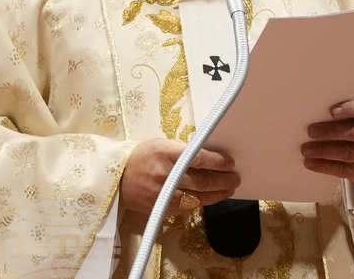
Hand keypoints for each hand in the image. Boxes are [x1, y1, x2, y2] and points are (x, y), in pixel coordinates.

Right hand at [119, 137, 239, 216]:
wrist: (117, 179)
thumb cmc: (142, 157)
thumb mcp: (160, 144)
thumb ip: (182, 149)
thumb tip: (207, 154)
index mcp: (165, 153)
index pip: (198, 158)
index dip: (218, 162)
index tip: (230, 162)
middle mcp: (165, 174)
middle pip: (202, 180)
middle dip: (223, 180)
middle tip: (235, 178)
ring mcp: (164, 194)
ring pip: (198, 198)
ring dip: (217, 194)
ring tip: (229, 189)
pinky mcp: (162, 209)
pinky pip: (188, 208)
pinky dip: (202, 203)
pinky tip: (211, 198)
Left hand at [302, 97, 353, 184]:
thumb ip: (342, 109)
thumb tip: (313, 111)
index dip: (351, 109)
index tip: (332, 111)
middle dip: (331, 132)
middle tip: (310, 132)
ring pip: (351, 154)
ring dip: (325, 152)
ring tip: (306, 151)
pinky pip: (348, 171)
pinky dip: (327, 167)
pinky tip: (312, 164)